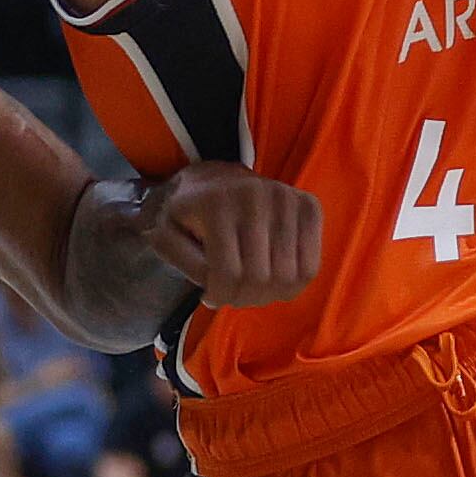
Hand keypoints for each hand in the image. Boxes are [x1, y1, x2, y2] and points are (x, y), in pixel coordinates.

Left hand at [139, 161, 324, 306]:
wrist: (216, 179)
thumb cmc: (189, 213)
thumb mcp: (165, 234)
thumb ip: (179, 260)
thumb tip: (212, 286)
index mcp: (218, 203)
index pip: (229, 273)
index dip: (220, 296)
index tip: (210, 297)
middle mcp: (258, 196)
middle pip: (260, 278)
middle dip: (243, 297)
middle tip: (231, 294)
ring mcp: (288, 199)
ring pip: (288, 277)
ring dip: (268, 294)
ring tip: (251, 286)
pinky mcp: (309, 206)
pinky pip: (311, 266)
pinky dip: (292, 284)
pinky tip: (273, 278)